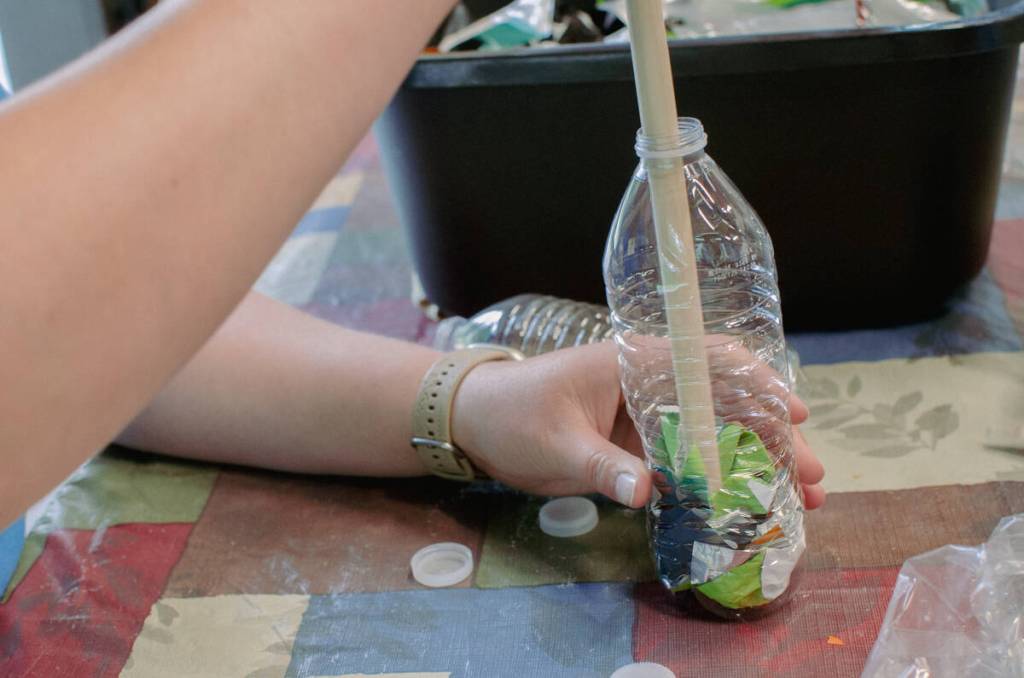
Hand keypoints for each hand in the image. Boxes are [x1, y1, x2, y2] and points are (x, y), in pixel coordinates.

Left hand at [451, 342, 824, 509]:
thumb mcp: (555, 442)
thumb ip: (603, 466)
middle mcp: (650, 388)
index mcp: (634, 365)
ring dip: (758, 464)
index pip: (709, 360)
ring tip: (801, 500)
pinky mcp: (638, 450)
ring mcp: (647, 420)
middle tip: (814, 476)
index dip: (757, 382)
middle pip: (727, 405)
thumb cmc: (513, 414)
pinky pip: (689, 464)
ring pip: (716, 437)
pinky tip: (750, 508)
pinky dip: (721, 483)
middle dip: (774, 438)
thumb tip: (648, 493)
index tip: (794, 413)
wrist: (478, 424)